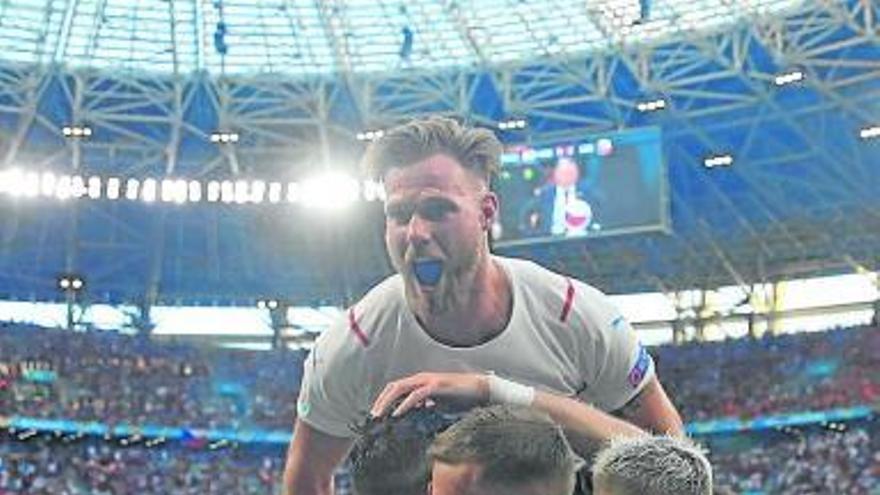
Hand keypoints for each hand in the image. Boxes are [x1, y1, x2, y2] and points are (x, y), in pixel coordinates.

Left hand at [370, 372, 489, 417]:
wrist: (480, 390)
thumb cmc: (461, 397)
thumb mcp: (438, 403)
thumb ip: (426, 406)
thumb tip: (414, 414)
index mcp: (421, 382)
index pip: (396, 388)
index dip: (384, 399)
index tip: (377, 414)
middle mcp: (421, 378)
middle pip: (394, 387)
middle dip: (381, 401)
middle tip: (373, 416)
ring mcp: (428, 381)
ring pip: (401, 388)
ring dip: (387, 402)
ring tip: (379, 415)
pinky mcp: (436, 386)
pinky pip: (416, 395)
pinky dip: (404, 404)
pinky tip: (398, 413)